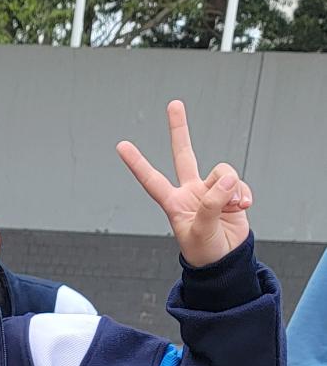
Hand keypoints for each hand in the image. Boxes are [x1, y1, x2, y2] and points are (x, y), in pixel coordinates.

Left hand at [116, 101, 250, 267]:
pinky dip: (243, 193)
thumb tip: (226, 180)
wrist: (227, 261)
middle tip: (174, 104)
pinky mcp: (231, 193)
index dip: (137, 163)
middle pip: (184, 154)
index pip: (152, 180)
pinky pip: (239, 182)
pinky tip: (242, 206)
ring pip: (223, 172)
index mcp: (174, 203)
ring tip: (232, 208)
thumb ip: (211, 205)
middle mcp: (191, 192)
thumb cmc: (205, 253)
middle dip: (180, 129)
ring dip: (231, 188)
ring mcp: (211, 191)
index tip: (121, 146)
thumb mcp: (201, 232)